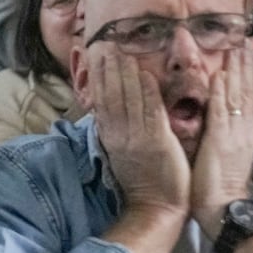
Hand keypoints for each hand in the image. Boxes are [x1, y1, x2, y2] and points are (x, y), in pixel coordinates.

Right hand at [88, 45, 190, 216]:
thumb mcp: (123, 152)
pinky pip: (150, 112)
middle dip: (108, 68)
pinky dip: (147, 92)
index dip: (98, 76)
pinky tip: (145, 74)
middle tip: (105, 43)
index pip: (102, 100)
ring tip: (122, 50)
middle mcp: (119, 135)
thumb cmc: (144, 180)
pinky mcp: (157, 142)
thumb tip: (113, 108)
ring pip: (128, 99)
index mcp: (111, 136)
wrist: (156, 208)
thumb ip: (119, 129)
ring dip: (125, 73)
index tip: (96, 55)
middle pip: (111, 95)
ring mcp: (137, 138)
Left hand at [190, 36, 252, 235]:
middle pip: (250, 91)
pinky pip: (222, 113)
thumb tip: (222, 116)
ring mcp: (235, 135)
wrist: (224, 209)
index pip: (251, 97)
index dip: (251, 74)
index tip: (250, 51)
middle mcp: (245, 130)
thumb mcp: (226, 153)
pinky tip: (221, 75)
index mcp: (245, 133)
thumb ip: (227, 133)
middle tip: (248, 40)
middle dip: (249, 64)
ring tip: (239, 47)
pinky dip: (223, 93)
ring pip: (239, 96)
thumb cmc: (219, 186)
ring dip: (239, 70)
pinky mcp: (221, 143)